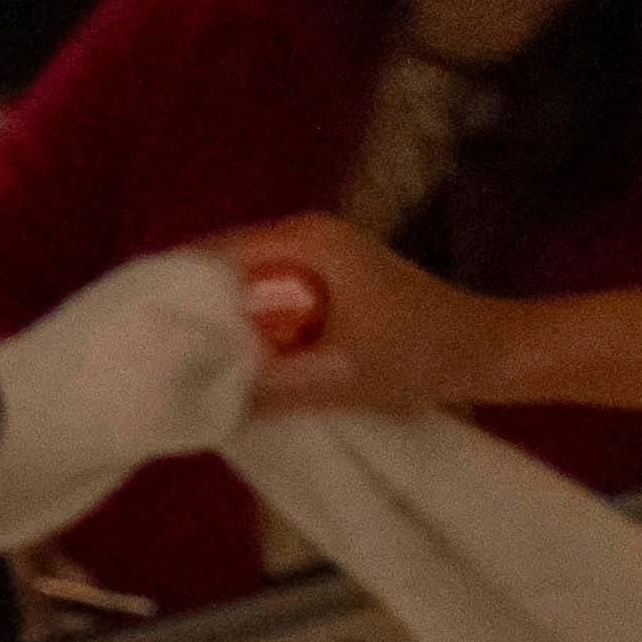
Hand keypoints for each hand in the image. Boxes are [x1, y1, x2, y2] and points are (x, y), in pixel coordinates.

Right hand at [191, 214, 513, 423]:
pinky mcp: (328, 286)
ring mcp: (317, 261)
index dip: (174, 297)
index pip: (210, 258)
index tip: (144, 338)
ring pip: (245, 293)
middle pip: (222, 273)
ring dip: (224, 330)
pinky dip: (252, 334)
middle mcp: (304, 238)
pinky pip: (270, 305)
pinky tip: (239, 367)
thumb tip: (200, 403)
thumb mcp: (343, 374)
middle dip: (195, 317)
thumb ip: (269, 387)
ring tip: (192, 369)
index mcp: (305, 239)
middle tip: (162, 361)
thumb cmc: (425, 352)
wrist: (497, 356)